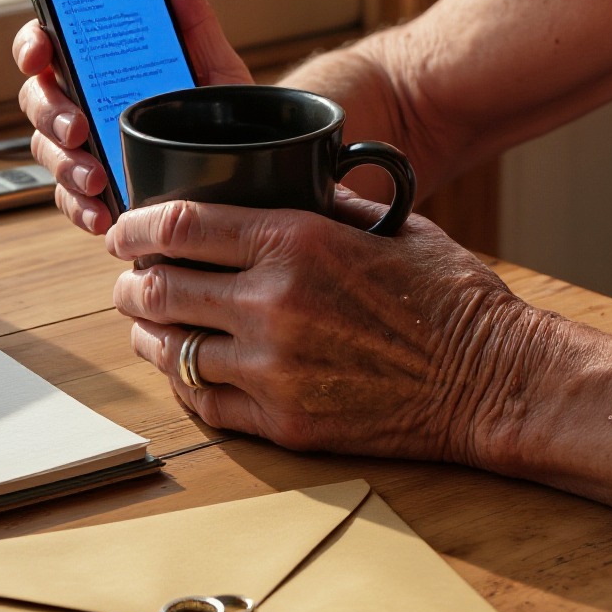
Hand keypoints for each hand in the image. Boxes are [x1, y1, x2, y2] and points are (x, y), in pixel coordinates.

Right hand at [13, 0, 253, 232]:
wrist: (249, 164)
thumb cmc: (223, 109)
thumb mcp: (213, 62)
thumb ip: (190, 15)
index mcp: (101, 65)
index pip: (49, 46)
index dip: (33, 45)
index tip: (40, 53)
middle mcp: (84, 103)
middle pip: (38, 100)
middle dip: (50, 113)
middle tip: (78, 127)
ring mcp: (85, 148)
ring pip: (48, 151)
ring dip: (66, 165)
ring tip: (97, 178)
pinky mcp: (95, 190)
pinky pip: (69, 200)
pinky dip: (81, 208)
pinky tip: (102, 213)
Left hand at [107, 194, 538, 462]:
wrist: (488, 378)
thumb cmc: (448, 295)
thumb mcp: (388, 226)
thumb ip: (324, 205)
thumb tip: (278, 188)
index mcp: (296, 243)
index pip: (179, 227)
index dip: (135, 226)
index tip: (123, 230)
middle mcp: (273, 304)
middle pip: (158, 289)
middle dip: (131, 282)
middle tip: (128, 280)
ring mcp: (274, 370)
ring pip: (170, 350)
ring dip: (150, 334)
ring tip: (150, 325)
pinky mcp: (284, 423)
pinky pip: (204, 402)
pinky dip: (184, 383)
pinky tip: (187, 369)